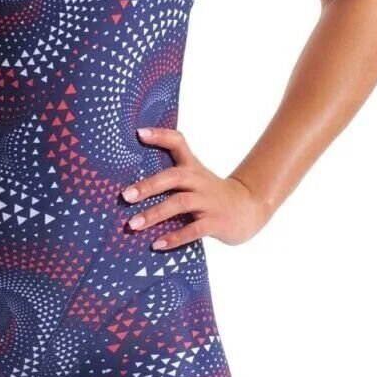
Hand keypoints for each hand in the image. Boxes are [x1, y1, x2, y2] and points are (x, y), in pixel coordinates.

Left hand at [120, 126, 271, 248]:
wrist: (250, 208)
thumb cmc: (212, 194)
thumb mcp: (196, 177)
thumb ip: (172, 175)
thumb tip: (133, 183)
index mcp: (193, 168)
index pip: (178, 143)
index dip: (160, 136)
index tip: (139, 133)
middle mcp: (199, 181)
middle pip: (173, 177)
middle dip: (148, 186)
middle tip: (126, 196)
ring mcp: (208, 202)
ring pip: (179, 204)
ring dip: (154, 214)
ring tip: (133, 224)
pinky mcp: (215, 222)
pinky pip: (193, 230)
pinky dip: (174, 238)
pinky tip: (157, 244)